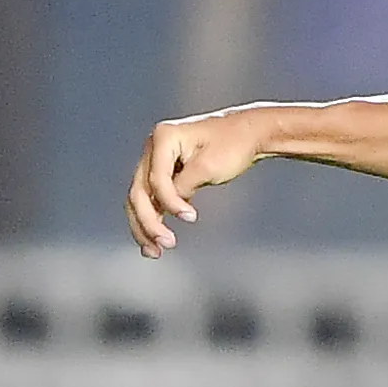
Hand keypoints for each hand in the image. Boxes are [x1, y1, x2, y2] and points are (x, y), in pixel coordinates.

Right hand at [125, 109, 269, 255]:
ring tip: (154, 252)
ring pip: (140, 198)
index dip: (170, 202)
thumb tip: (167, 207)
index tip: (191, 218)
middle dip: (148, 221)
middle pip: (139, 191)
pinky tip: (153, 241)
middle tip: (166, 244)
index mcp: (163, 138)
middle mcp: (153, 147)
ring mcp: (155, 160)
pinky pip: (151, 199)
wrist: (248, 134)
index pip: (156, 179)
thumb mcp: (209, 167)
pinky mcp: (163, 173)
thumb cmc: (233, 145)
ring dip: (144, 226)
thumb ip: (185, 186)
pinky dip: (153, 219)